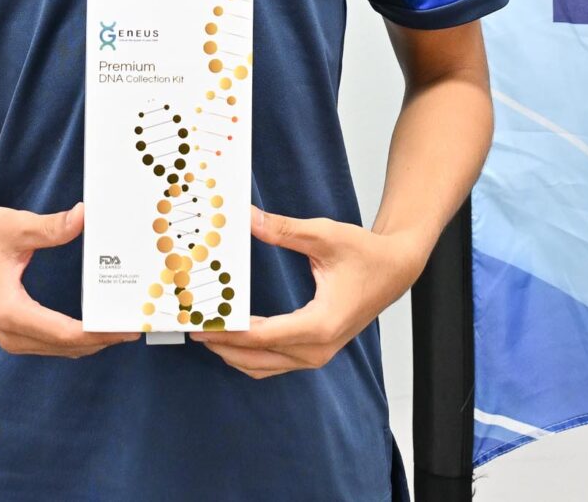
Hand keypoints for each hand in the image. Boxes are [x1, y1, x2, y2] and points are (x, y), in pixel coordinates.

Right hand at [0, 202, 135, 358]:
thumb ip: (52, 227)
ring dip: (92, 342)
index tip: (126, 327)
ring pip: (61, 349)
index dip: (100, 332)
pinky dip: (76, 338)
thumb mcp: (16, 227)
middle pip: (67, 346)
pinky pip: (51, 343)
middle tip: (136, 326)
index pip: (65, 333)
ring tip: (122, 326)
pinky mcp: (12, 331)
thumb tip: (83, 217)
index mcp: (9, 311)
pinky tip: (97, 326)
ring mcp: (10, 336)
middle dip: (103, 338)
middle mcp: (9, 332)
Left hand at [196, 208, 427, 378]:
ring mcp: (318, 354)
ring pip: (263, 367)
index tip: (200, 323)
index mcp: (321, 324)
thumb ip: (283, 229)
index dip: (228, 331)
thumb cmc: (366, 254)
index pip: (263, 336)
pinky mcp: (316, 352)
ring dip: (233, 354)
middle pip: (258, 357)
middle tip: (191, 327)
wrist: (395, 269)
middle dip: (222, 344)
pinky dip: (250, 355)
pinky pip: (274, 364)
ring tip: (205, 332)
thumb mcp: (324, 236)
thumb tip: (246, 219)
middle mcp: (319, 348)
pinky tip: (233, 337)